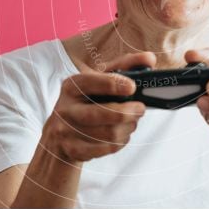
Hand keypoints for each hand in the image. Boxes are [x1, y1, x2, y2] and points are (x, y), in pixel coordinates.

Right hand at [41, 52, 155, 162]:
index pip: (92, 82)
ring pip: (110, 133)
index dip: (113, 84)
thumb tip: (149, 58)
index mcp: (71, 86)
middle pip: (104, 113)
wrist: (59, 139)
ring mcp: (66, 131)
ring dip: (128, 128)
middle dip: (129, 112)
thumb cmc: (86, 104)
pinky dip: (121, 142)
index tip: (132, 87)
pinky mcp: (73, 150)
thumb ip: (124, 67)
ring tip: (132, 122)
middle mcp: (65, 108)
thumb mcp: (98, 82)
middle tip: (141, 108)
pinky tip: (121, 135)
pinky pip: (107, 148)